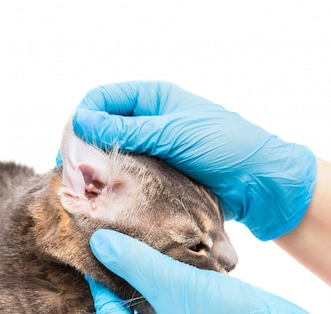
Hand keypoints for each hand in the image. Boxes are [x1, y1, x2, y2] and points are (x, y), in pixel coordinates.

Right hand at [72, 81, 316, 240]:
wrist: (261, 184)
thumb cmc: (226, 146)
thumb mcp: (175, 133)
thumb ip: (128, 129)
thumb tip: (82, 121)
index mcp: (153, 99)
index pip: (103, 98)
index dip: (83, 117)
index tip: (70, 143)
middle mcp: (148, 122)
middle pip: (101, 127)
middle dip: (82, 145)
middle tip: (69, 172)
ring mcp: (152, 150)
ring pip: (110, 154)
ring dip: (93, 168)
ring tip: (80, 189)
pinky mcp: (156, 176)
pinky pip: (125, 176)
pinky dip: (111, 184)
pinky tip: (101, 198)